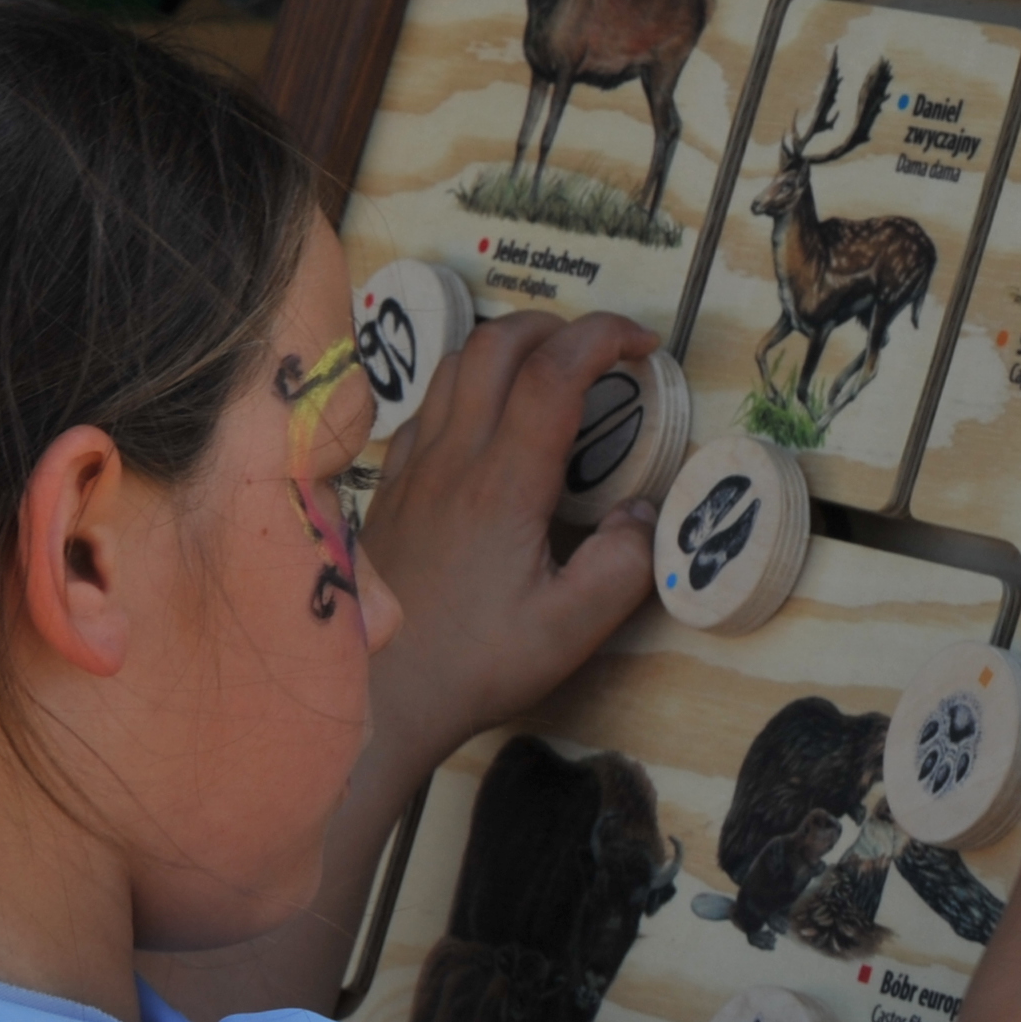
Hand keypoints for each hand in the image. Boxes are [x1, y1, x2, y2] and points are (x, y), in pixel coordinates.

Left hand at [356, 307, 656, 772]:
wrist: (377, 696)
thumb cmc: (474, 664)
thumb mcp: (570, 630)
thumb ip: (623, 565)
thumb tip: (643, 511)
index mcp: (504, 484)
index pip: (554, 371)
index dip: (604, 337)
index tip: (644, 346)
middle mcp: (453, 458)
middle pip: (497, 343)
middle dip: (559, 325)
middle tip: (602, 352)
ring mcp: (414, 468)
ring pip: (455, 365)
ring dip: (510, 346)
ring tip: (552, 372)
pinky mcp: (391, 486)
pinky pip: (428, 405)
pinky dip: (469, 384)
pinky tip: (490, 422)